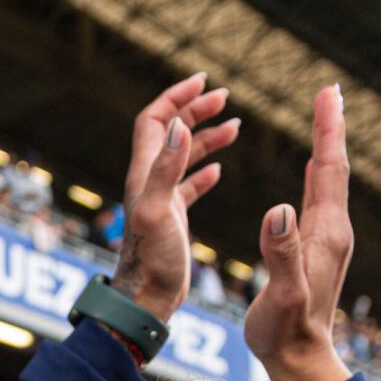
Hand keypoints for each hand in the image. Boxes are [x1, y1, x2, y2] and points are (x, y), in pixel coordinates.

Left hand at [109, 73, 240, 322]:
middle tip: (225, 97)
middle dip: (195, 110)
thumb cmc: (153, 261)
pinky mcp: (171, 219)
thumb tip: (178, 124)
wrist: (147, 299)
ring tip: (236, 126)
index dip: (175, 97)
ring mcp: (161, 200)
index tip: (203, 81)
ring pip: (183, 157)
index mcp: (145, 174)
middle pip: (170, 132)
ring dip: (206, 137)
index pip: (155, 120)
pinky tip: (220, 171)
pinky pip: (187, 187)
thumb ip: (166, 169)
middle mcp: (149, 182)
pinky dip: (204, 172)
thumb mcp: (159, 212)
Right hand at [241, 85, 354, 380]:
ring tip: (322, 120)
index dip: (328, 130)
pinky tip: (310, 171)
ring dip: (325, 148)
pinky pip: (318, 200)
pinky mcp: (316, 251)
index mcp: (325, 233)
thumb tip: (279, 209)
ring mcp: (326, 242)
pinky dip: (316, 174)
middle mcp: (332, 232)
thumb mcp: (282, 294)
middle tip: (329, 92)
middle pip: (334, 169)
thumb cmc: (286, 332)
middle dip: (330, 129)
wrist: (300, 361)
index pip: (329, 169)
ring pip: (328, 182)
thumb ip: (282, 253)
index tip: (328, 92)